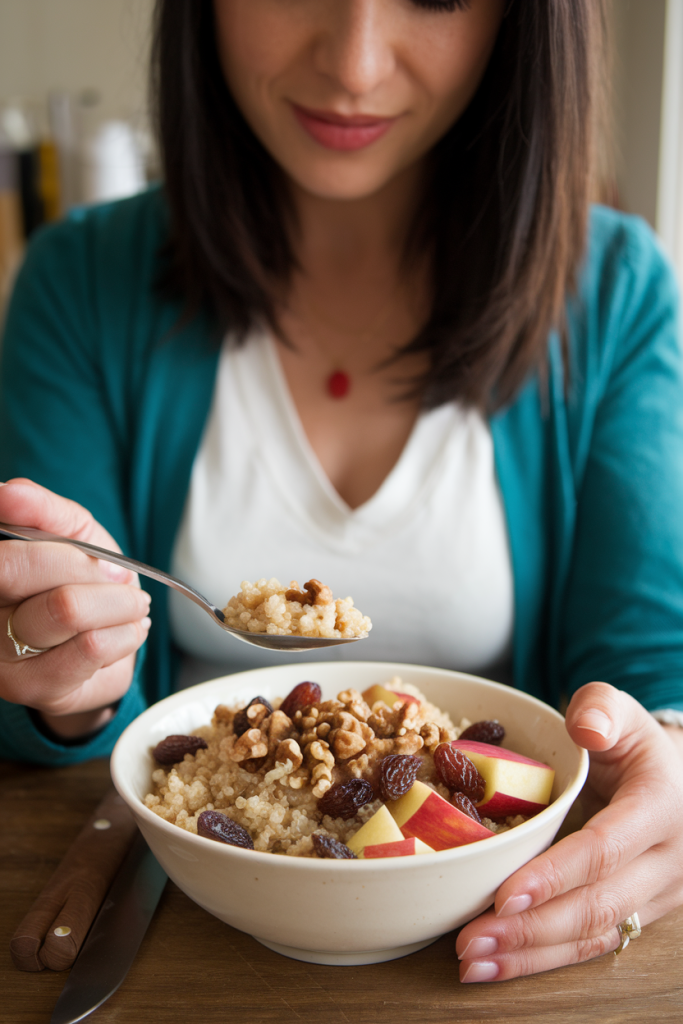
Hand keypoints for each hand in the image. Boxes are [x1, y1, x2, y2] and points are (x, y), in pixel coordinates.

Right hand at [0, 479, 150, 737]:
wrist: (103, 636)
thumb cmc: (80, 577)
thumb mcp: (70, 532)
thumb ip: (42, 510)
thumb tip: (6, 492)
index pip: (9, 561)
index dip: (62, 554)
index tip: (91, 554)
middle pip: (32, 580)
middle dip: (95, 575)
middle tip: (117, 577)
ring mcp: (1, 660)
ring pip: (68, 612)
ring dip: (118, 603)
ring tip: (129, 604)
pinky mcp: (34, 690)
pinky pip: (92, 648)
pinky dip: (126, 632)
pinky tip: (127, 631)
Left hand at [455, 681, 682, 981]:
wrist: (677, 781)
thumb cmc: (633, 743)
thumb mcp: (620, 711)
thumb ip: (601, 707)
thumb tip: (583, 727)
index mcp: (660, 807)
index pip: (604, 849)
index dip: (555, 875)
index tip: (506, 895)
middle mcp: (665, 862)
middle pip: (596, 906)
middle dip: (531, 929)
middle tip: (471, 939)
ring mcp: (655, 897)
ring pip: (593, 936)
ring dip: (531, 955)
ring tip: (473, 962)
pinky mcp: (637, 915)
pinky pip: (591, 945)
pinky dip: (542, 960)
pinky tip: (497, 965)